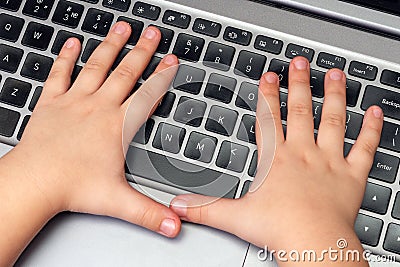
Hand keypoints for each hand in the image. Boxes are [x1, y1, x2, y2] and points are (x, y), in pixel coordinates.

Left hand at [6, 22, 180, 237]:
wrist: (35, 182)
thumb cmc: (73, 187)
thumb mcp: (119, 201)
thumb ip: (150, 211)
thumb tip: (175, 225)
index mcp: (117, 126)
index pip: (146, 95)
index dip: (162, 76)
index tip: (172, 60)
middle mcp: (98, 107)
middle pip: (126, 73)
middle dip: (143, 51)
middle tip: (153, 33)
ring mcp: (75, 102)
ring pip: (97, 66)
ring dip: (111, 46)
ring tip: (122, 28)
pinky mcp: (52, 102)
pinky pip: (61, 73)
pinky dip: (67, 57)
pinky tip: (73, 43)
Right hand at [170, 57, 382, 264]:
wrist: (313, 243)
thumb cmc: (280, 228)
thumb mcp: (236, 216)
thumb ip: (205, 208)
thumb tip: (178, 206)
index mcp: (277, 160)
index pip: (269, 119)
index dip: (267, 95)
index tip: (268, 77)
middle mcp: (304, 153)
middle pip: (301, 111)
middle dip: (299, 84)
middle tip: (300, 64)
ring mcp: (329, 161)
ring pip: (333, 121)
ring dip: (334, 96)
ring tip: (334, 75)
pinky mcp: (352, 175)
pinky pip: (364, 147)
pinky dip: (372, 129)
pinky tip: (375, 112)